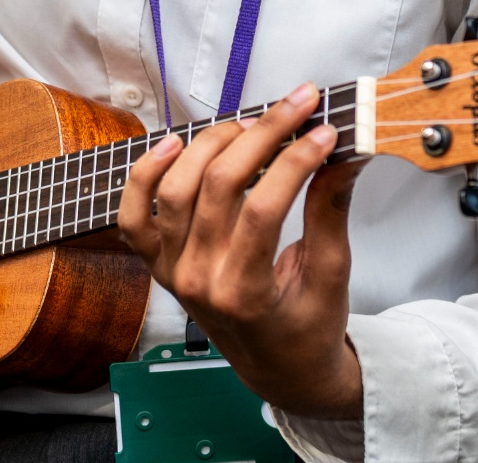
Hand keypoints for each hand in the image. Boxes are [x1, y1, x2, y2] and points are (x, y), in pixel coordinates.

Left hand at [117, 83, 367, 419]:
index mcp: (244, 294)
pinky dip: (144, 174)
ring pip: (175, 188)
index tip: (323, 130)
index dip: (295, 159)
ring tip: (249, 126)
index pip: (264, 208)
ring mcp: (171, 271)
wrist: (279, 369)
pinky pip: (133, 214)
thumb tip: (344, 152)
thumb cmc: (308, 328)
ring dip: (211, 144)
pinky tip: (173, 144)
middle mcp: (198, 282)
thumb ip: (332, 209)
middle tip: (294, 108)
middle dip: (261, 135)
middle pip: (219, 186)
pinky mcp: (158, 262)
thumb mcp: (332, 273)